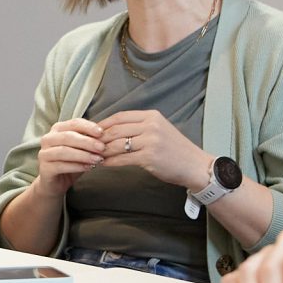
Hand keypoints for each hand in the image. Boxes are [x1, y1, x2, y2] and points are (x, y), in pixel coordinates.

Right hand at [32, 117, 105, 193]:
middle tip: (102, 148)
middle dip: (87, 142)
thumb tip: (107, 136)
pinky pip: (61, 165)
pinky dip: (77, 166)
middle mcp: (48, 139)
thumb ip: (90, 141)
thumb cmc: (70, 163)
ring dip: (83, 155)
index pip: (74, 123)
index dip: (88, 127)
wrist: (55, 183)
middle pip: (68, 136)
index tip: (102, 133)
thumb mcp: (81, 149)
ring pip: (64, 151)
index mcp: (58, 129)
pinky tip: (88, 168)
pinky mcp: (44, 168)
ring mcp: (44, 153)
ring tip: (97, 159)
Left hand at [94, 109, 208, 187]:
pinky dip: (110, 162)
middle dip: (98, 139)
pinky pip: (122, 159)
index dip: (103, 124)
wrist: (195, 166)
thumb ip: (139, 127)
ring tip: (92, 156)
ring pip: (117, 144)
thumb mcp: (160, 129)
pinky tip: (102, 164)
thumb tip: (113, 130)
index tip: (91, 131)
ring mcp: (150, 141)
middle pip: (115, 129)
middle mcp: (150, 125)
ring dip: (102, 151)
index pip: (119, 116)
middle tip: (87, 145)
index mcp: (151, 116)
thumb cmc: (176, 150)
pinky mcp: (149, 157)